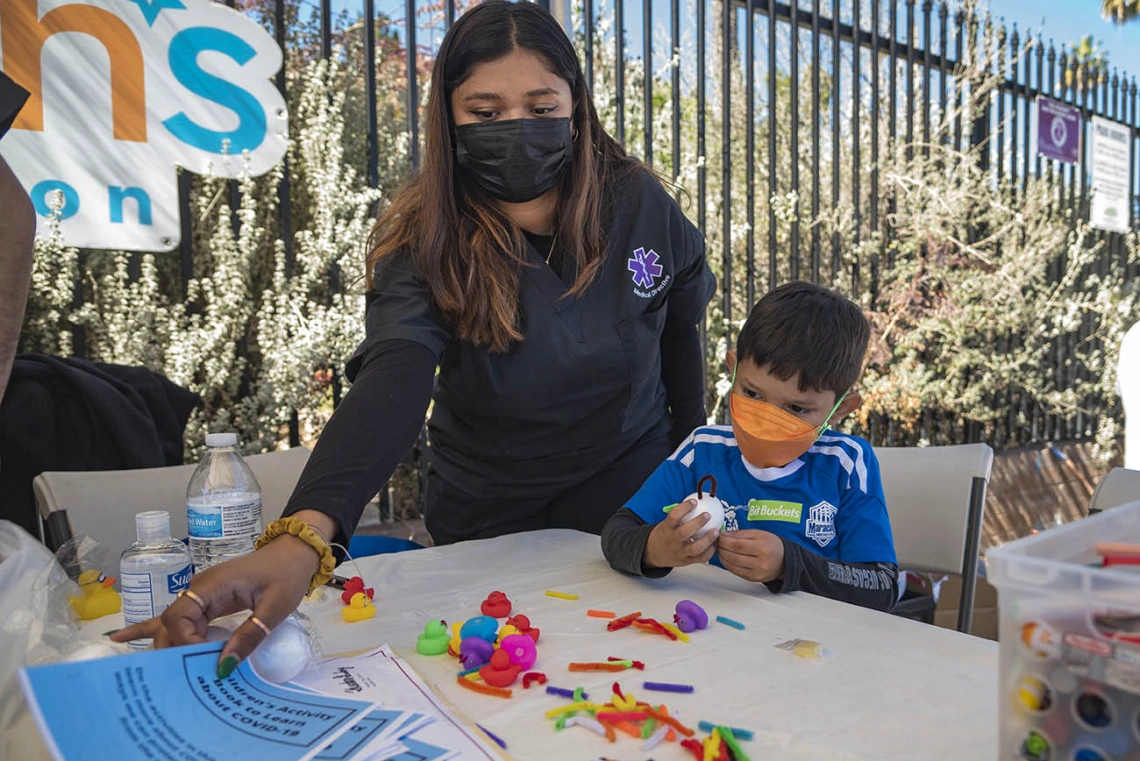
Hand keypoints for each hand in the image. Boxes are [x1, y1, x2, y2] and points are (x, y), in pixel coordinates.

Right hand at [111, 515, 329, 677]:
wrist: (294, 555)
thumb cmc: (286, 576)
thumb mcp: (275, 606)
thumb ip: (250, 634)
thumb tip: (224, 665)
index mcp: (212, 585)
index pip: (181, 617)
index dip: (185, 642)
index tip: (201, 662)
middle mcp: (199, 590)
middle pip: (171, 624)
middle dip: (173, 651)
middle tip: (178, 678)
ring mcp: (200, 596)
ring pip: (173, 625)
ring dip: (169, 647)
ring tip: (158, 675)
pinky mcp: (207, 603)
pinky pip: (180, 619)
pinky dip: (152, 628)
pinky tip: (122, 638)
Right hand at [643, 500, 718, 568]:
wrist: (653, 553)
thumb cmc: (665, 535)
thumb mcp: (666, 524)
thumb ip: (679, 516)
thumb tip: (697, 502)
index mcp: (667, 528)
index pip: (673, 516)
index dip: (684, 508)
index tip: (694, 502)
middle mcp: (673, 540)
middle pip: (684, 532)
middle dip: (697, 523)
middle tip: (707, 515)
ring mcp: (680, 552)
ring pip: (694, 548)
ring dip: (707, 539)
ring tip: (716, 531)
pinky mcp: (687, 561)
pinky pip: (700, 558)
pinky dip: (708, 552)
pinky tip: (714, 545)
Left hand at [716, 529, 784, 582]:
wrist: (784, 561)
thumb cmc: (772, 544)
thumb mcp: (759, 534)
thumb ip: (740, 534)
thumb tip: (723, 534)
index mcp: (762, 548)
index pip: (737, 545)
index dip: (725, 541)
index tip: (719, 536)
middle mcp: (760, 563)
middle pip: (733, 556)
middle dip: (721, 548)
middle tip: (717, 542)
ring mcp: (756, 573)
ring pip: (732, 565)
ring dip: (722, 557)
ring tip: (719, 549)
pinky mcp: (753, 579)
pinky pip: (735, 572)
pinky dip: (727, 564)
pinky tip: (725, 558)